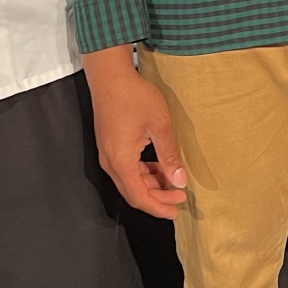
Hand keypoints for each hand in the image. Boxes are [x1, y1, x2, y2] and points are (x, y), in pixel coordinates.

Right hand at [82, 46, 188, 218]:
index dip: (158, 207)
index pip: (139, 197)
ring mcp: (107, 154)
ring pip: (129, 180)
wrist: (110, 76)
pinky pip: (126, 168)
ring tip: (174, 181)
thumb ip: (169, 155)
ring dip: (151, 184)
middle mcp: (110, 162)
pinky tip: (159, 166)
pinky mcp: (109, 145)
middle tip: (180, 198)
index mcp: (121, 161)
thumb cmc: (134, 97)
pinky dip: (143, 172)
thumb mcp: (159, 125)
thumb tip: (179, 180)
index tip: (176, 212)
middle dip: (157, 198)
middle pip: (133, 192)